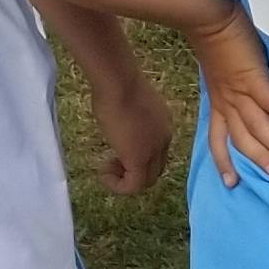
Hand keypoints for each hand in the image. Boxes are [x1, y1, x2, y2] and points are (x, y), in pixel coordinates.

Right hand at [88, 61, 176, 195]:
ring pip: (147, 181)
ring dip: (125, 179)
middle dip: (132, 171)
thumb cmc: (117, 84)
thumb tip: (118, 124)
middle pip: (155, 169)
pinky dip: (118, 185)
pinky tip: (104, 173)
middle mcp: (164, 139)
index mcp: (164, 124)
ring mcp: (154, 150)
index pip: (158, 153)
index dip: (137, 157)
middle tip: (111, 162)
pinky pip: (133, 186)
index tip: (117, 150)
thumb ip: (129, 118)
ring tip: (107, 168)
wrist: (119, 82)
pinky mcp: (139, 159)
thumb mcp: (128, 103)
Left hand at [184, 3, 268, 185]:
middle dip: (262, 160)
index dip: (224, 163)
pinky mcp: (252, 77)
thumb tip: (247, 94)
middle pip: (244, 141)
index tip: (232, 184)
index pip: (218, 140)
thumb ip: (233, 87)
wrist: (208, 17)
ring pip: (259, 128)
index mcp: (219, 103)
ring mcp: (240, 92)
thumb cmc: (217, 39)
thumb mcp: (221, 73)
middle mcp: (228, 103)